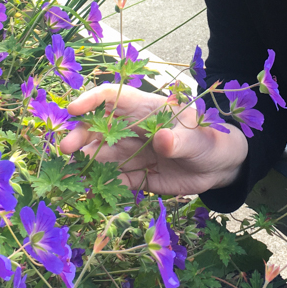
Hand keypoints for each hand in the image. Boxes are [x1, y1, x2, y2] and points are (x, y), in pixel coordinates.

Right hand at [59, 84, 247, 195]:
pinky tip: (90, 191)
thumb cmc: (211, 141)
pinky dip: (101, 184)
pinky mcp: (135, 176)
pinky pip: (114, 179)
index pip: (112, 96)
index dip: (91, 100)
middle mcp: (133, 129)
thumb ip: (181, 141)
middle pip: (100, 127)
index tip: (73, 109)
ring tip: (70, 171)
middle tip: (66, 148)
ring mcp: (132, 152)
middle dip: (81, 135)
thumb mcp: (200, 139)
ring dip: (86, 161)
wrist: (220, 168)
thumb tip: (162, 139)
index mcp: (146, 109)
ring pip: (102, 154)